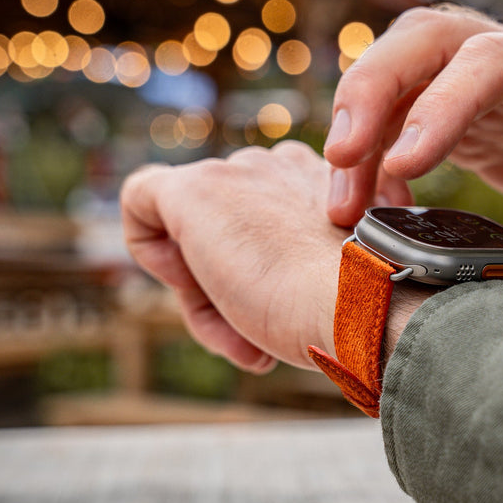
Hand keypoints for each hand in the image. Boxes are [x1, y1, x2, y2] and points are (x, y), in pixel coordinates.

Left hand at [121, 142, 347, 371]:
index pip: (268, 225)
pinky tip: (187, 280)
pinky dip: (149, 249)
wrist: (362, 306)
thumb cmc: (359, 311)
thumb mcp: (341, 282)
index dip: (266, 274)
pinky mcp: (195, 189)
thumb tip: (267, 295)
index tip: (288, 311)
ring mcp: (238, 172)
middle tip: (262, 337)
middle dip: (235, 290)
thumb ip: (310, 270)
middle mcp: (280, 165)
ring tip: (246, 336)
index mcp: (326, 180)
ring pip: (193, 235)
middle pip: (227, 230)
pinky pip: (140, 200)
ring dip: (210, 296)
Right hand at [323, 7, 502, 286]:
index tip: (406, 161)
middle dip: (372, 90)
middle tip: (339, 158)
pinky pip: (403, 115)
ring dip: (360, 129)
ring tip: (342, 205)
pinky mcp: (467, 111)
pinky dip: (376, 157)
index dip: (444, 103)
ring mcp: (487, 78)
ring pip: (401, 70)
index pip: (496, 59)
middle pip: (427, 39)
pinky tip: (375, 206)